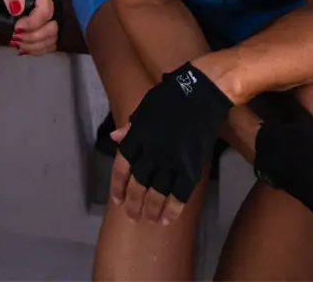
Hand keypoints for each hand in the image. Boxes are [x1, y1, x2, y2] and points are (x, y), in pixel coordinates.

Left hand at [0, 0, 59, 54]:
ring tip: (17, 44)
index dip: (32, 24)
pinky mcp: (52, 28)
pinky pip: (51, 44)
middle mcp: (55, 4)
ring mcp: (55, 17)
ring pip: (52, 39)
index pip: (46, 12)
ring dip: (34, 46)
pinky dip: (38, 49)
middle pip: (52, 28)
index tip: (16, 28)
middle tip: (15, 38)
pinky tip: (24, 48)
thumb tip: (16, 8)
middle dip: (33, 38)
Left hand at [110, 63, 230, 222]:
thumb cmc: (170, 96)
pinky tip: (168, 218)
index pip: (121, 168)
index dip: (118, 187)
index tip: (117, 200)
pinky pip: (179, 195)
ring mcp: (169, 161)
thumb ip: (130, 128)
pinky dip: (172, 209)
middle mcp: (150, 152)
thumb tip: (113, 138)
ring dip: (151, 210)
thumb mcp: (144, 108)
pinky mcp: (189, 168)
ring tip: (149, 220)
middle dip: (133, 204)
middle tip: (133, 216)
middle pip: (138, 185)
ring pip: (156, 194)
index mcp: (136, 137)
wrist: (199, 92)